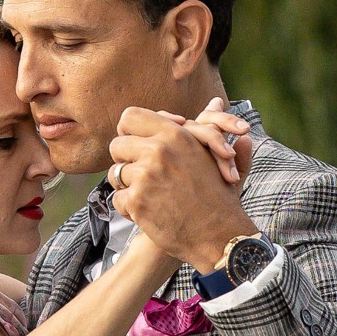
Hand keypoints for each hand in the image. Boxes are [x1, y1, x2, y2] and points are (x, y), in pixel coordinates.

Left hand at [110, 101, 259, 272]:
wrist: (219, 234)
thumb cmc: (220, 194)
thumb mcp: (216, 155)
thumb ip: (210, 128)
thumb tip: (216, 101)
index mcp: (174, 134)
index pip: (130, 117)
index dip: (129, 131)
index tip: (136, 145)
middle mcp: (157, 151)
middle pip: (117, 146)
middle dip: (125, 161)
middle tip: (139, 174)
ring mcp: (145, 176)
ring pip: (116, 174)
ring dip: (128, 186)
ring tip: (150, 196)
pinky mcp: (137, 202)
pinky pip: (118, 199)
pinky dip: (130, 209)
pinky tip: (149, 212)